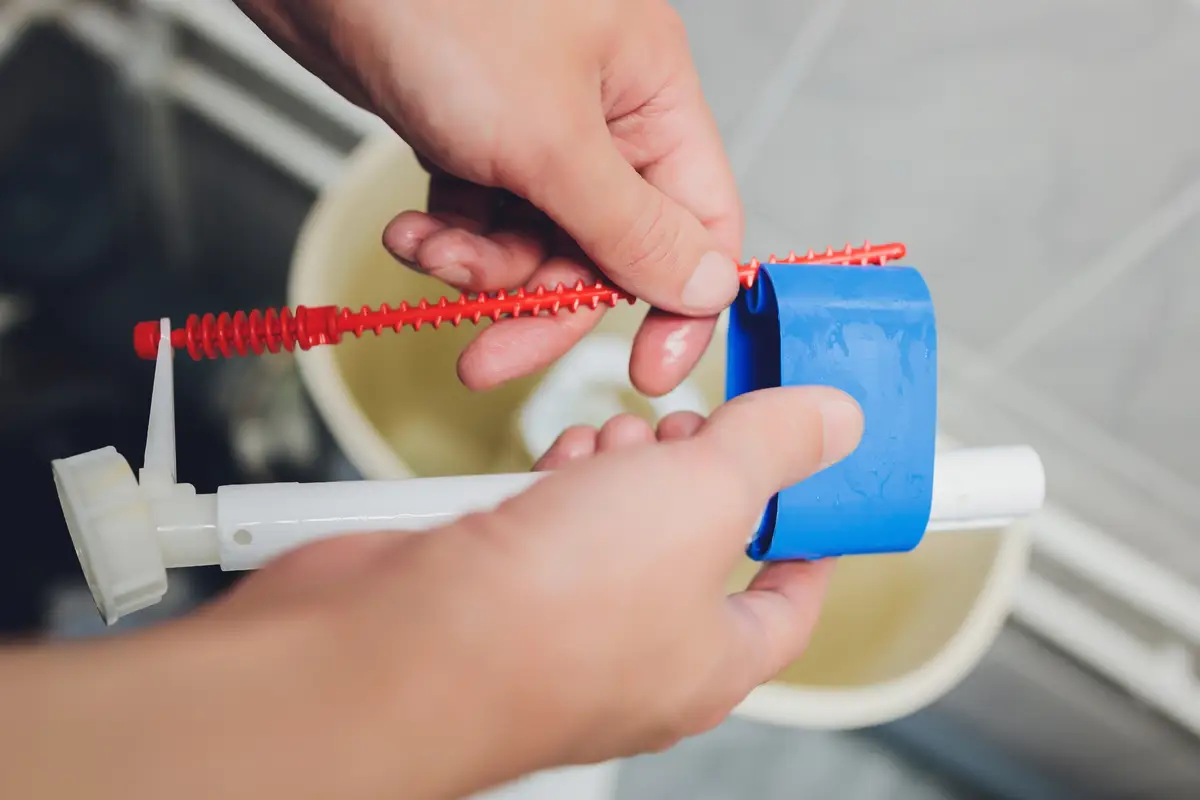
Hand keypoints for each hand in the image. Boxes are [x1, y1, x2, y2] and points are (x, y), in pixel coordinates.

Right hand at [207, 387, 861, 796]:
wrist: (396, 641)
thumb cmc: (550, 613)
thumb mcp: (703, 495)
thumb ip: (774, 449)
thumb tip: (834, 423)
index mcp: (708, 662)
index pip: (790, 603)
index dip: (809, 537)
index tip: (813, 483)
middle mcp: (634, 655)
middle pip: (695, 549)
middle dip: (699, 475)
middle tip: (698, 429)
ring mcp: (560, 624)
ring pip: (618, 529)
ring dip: (624, 469)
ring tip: (619, 440)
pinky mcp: (499, 588)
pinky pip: (553, 524)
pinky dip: (562, 481)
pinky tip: (560, 459)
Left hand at [234, 0, 742, 395]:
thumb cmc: (441, 6)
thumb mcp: (550, 139)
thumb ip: (632, 227)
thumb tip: (707, 288)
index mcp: (651, 95)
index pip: (698, 222)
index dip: (679, 304)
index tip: (647, 372)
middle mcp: (602, 113)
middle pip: (605, 250)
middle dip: (546, 302)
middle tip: (495, 351)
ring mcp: (534, 124)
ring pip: (535, 243)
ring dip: (482, 269)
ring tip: (433, 251)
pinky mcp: (473, 132)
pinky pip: (481, 218)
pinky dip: (447, 237)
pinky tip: (411, 230)